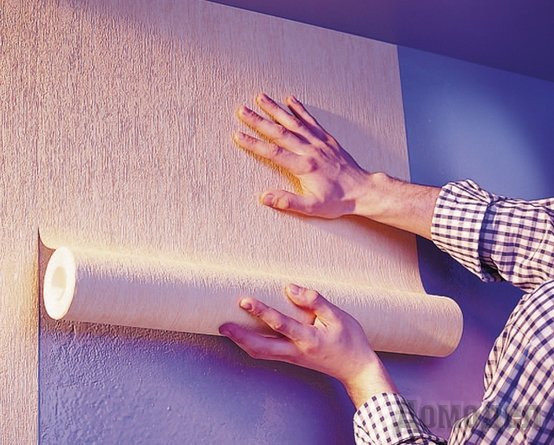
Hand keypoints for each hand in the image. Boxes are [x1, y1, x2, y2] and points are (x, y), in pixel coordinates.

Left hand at [219, 284, 396, 407]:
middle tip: (222, 324)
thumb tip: (290, 288)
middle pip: (260, 348)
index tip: (245, 300)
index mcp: (308, 339)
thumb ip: (315, 301)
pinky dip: (252, 345)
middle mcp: (296, 351)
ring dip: (242, 342)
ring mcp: (292, 358)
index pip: (280, 324)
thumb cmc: (350, 340)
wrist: (357, 369)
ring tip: (227, 329)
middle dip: (239, 336)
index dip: (261, 312)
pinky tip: (244, 337)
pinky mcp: (292, 359)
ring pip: (260, 353)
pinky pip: (267, 353)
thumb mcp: (338, 317)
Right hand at [234, 93, 372, 218]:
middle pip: (279, 132)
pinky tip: (290, 99)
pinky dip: (300, 109)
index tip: (238, 135)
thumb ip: (288, 201)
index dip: (254, 143)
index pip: (273, 152)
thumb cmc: (338, 200)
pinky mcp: (327, 139)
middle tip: (242, 110)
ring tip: (260, 97)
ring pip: (293, 121)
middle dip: (259, 120)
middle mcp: (310, 150)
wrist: (363, 190)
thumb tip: (264, 197)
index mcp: (304, 166)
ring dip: (276, 109)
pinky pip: (311, 120)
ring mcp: (319, 142)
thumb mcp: (312, 207)